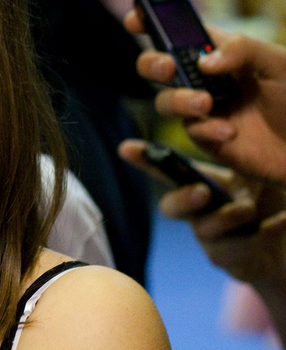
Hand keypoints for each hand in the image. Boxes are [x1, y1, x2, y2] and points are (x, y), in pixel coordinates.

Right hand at [120, 139, 285, 285]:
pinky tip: (282, 221)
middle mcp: (196, 212)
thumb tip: (226, 134)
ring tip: (251, 209)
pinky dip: (264, 232)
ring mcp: (209, 237)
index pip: (166, 170)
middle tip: (202, 192)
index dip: (144, 160)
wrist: (283, 246)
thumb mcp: (252, 175)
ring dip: (228, 217)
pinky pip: (240, 248)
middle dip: (183, 199)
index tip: (124, 148)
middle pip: (172, 208)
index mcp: (198, 184)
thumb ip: (237, 160)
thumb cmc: (264, 200)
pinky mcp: (228, 259)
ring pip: (206, 229)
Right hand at [125, 11, 285, 183]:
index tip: (135, 20)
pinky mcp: (207, 138)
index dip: (150, 23)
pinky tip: (230, 131)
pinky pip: (190, 131)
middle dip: (151, 63)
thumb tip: (203, 61)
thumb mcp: (279, 63)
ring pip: (164, 101)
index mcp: (219, 51)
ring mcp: (202, 108)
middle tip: (168, 67)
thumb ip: (242, 49)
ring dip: (178, 100)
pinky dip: (206, 129)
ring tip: (206, 104)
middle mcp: (204, 78)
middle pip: (155, 65)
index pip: (177, 32)